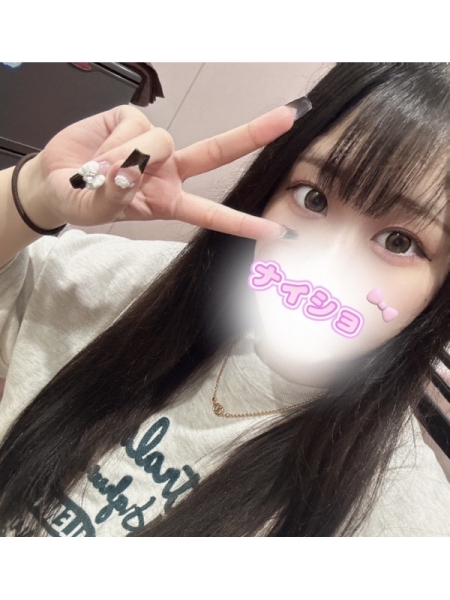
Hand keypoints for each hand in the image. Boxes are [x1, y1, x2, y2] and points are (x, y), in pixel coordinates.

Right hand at [30, 104, 296, 239]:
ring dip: (128, 157)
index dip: (242, 222)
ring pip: (161, 140)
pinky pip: (134, 124)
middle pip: (217, 152)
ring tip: (99, 171)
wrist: (54, 180)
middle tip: (289, 118)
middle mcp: (169, 170)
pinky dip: (113, 141)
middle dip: (252, 134)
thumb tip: (128, 170)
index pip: (212, 213)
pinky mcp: (133, 119)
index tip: (275, 229)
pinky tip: (98, 149)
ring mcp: (153, 144)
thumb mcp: (96, 211)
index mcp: (169, 201)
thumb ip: (113, 197)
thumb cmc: (82, 202)